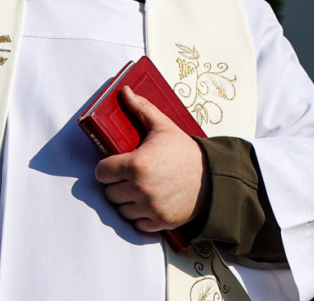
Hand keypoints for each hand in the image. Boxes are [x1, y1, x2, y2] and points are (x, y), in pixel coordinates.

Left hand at [94, 86, 209, 232]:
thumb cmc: (184, 150)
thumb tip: (125, 91)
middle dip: (116, 184)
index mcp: (137, 164)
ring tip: (138, 189)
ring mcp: (150, 207)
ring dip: (127, 201)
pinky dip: (140, 216)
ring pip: (121, 209)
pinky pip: (137, 223)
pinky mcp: (160, 221)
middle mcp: (141, 188)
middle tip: (128, 177)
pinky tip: (148, 202)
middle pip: (110, 193)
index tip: (114, 166)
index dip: (106, 168)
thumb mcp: (163, 126)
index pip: (101, 172)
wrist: (212, 177)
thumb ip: (141, 108)